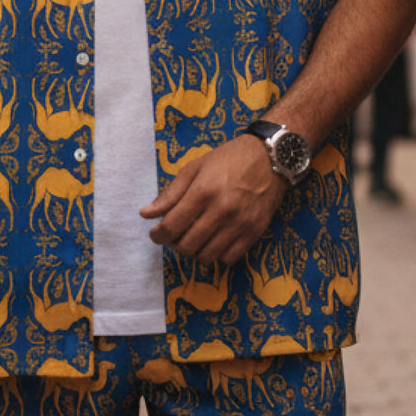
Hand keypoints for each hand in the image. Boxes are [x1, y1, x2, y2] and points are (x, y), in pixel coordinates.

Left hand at [139, 136, 285, 265]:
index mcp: (203, 192)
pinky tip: (215, 240)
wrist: (270, 157)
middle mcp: (221, 211)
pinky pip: (229, 258)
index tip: (156, 234)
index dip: (158, 235)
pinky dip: (217, 254)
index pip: (172, 226)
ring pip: (207, 256)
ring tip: (195, 237)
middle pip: (187, 246)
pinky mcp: (255, 232)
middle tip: (177, 234)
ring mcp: (240, 224)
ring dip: (195, 251)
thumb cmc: (228, 159)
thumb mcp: (195, 168)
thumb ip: (170, 194)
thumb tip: (146, 214)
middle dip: (175, 244)